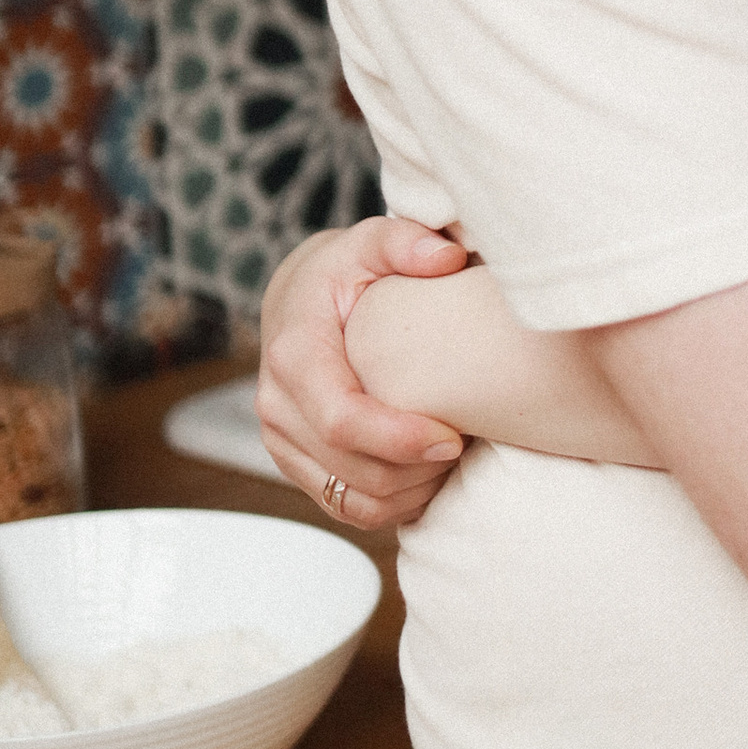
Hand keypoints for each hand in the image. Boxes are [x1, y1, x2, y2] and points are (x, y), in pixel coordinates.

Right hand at [257, 218, 474, 530]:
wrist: (298, 300)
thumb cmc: (344, 271)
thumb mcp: (370, 242)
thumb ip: (405, 240)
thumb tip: (447, 256)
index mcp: (295, 356)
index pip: (343, 420)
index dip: (401, 440)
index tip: (453, 438)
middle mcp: (278, 407)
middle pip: (354, 470)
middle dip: (418, 468)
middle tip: (468, 441)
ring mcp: (283, 442)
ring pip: (353, 500)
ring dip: (411, 490)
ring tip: (452, 454)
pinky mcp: (298, 464)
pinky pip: (348, 508)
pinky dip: (395, 504)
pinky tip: (428, 472)